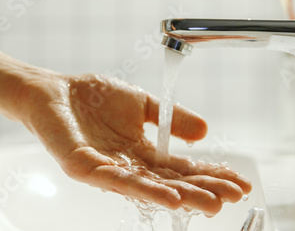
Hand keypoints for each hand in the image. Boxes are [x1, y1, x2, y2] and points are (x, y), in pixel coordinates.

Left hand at [9, 72, 251, 215]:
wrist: (56, 90)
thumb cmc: (94, 97)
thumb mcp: (142, 104)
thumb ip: (171, 118)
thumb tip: (206, 132)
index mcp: (143, 151)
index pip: (181, 167)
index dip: (209, 174)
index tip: (238, 181)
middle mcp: (129, 165)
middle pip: (171, 182)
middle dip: (202, 190)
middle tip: (232, 198)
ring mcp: (107, 169)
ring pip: (148, 187)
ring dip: (180, 196)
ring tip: (209, 204)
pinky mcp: (85, 168)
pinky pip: (116, 180)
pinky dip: (144, 190)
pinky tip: (169, 197)